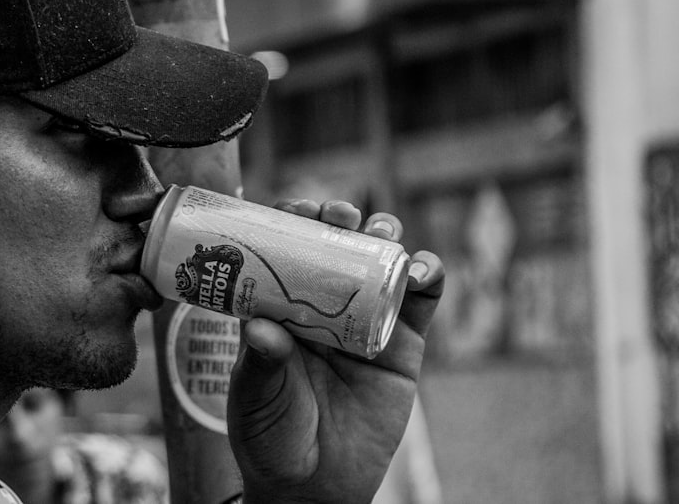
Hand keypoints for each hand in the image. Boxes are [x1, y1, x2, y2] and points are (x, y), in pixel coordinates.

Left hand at [226, 199, 443, 503]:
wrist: (314, 485)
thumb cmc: (271, 435)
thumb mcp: (255, 396)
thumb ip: (260, 363)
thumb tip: (259, 328)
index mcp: (279, 305)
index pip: (285, 248)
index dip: (292, 220)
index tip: (296, 209)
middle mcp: (322, 304)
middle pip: (335, 245)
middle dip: (339, 219)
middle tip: (338, 216)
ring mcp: (365, 319)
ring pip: (380, 262)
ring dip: (384, 234)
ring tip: (379, 232)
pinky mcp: (402, 345)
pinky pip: (421, 302)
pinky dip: (428, 275)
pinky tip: (422, 268)